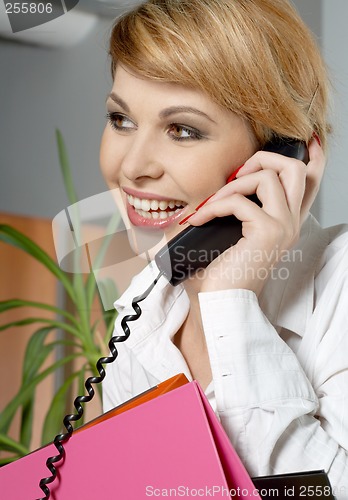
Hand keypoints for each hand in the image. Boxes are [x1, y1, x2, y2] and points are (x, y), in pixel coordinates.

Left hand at [187, 137, 324, 294]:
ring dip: (234, 183)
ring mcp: (282, 226)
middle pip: (294, 169)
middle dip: (264, 158)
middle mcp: (290, 223)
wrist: (220, 302)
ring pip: (268, 177)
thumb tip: (218, 189)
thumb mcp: (233, 236)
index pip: (309, 184)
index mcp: (286, 223)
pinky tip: (200, 219)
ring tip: (214, 204)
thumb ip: (238, 212)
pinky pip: (238, 201)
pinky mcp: (265, 231)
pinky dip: (214, 205)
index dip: (312, 158)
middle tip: (239, 174)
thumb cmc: (223, 272)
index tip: (309, 140)